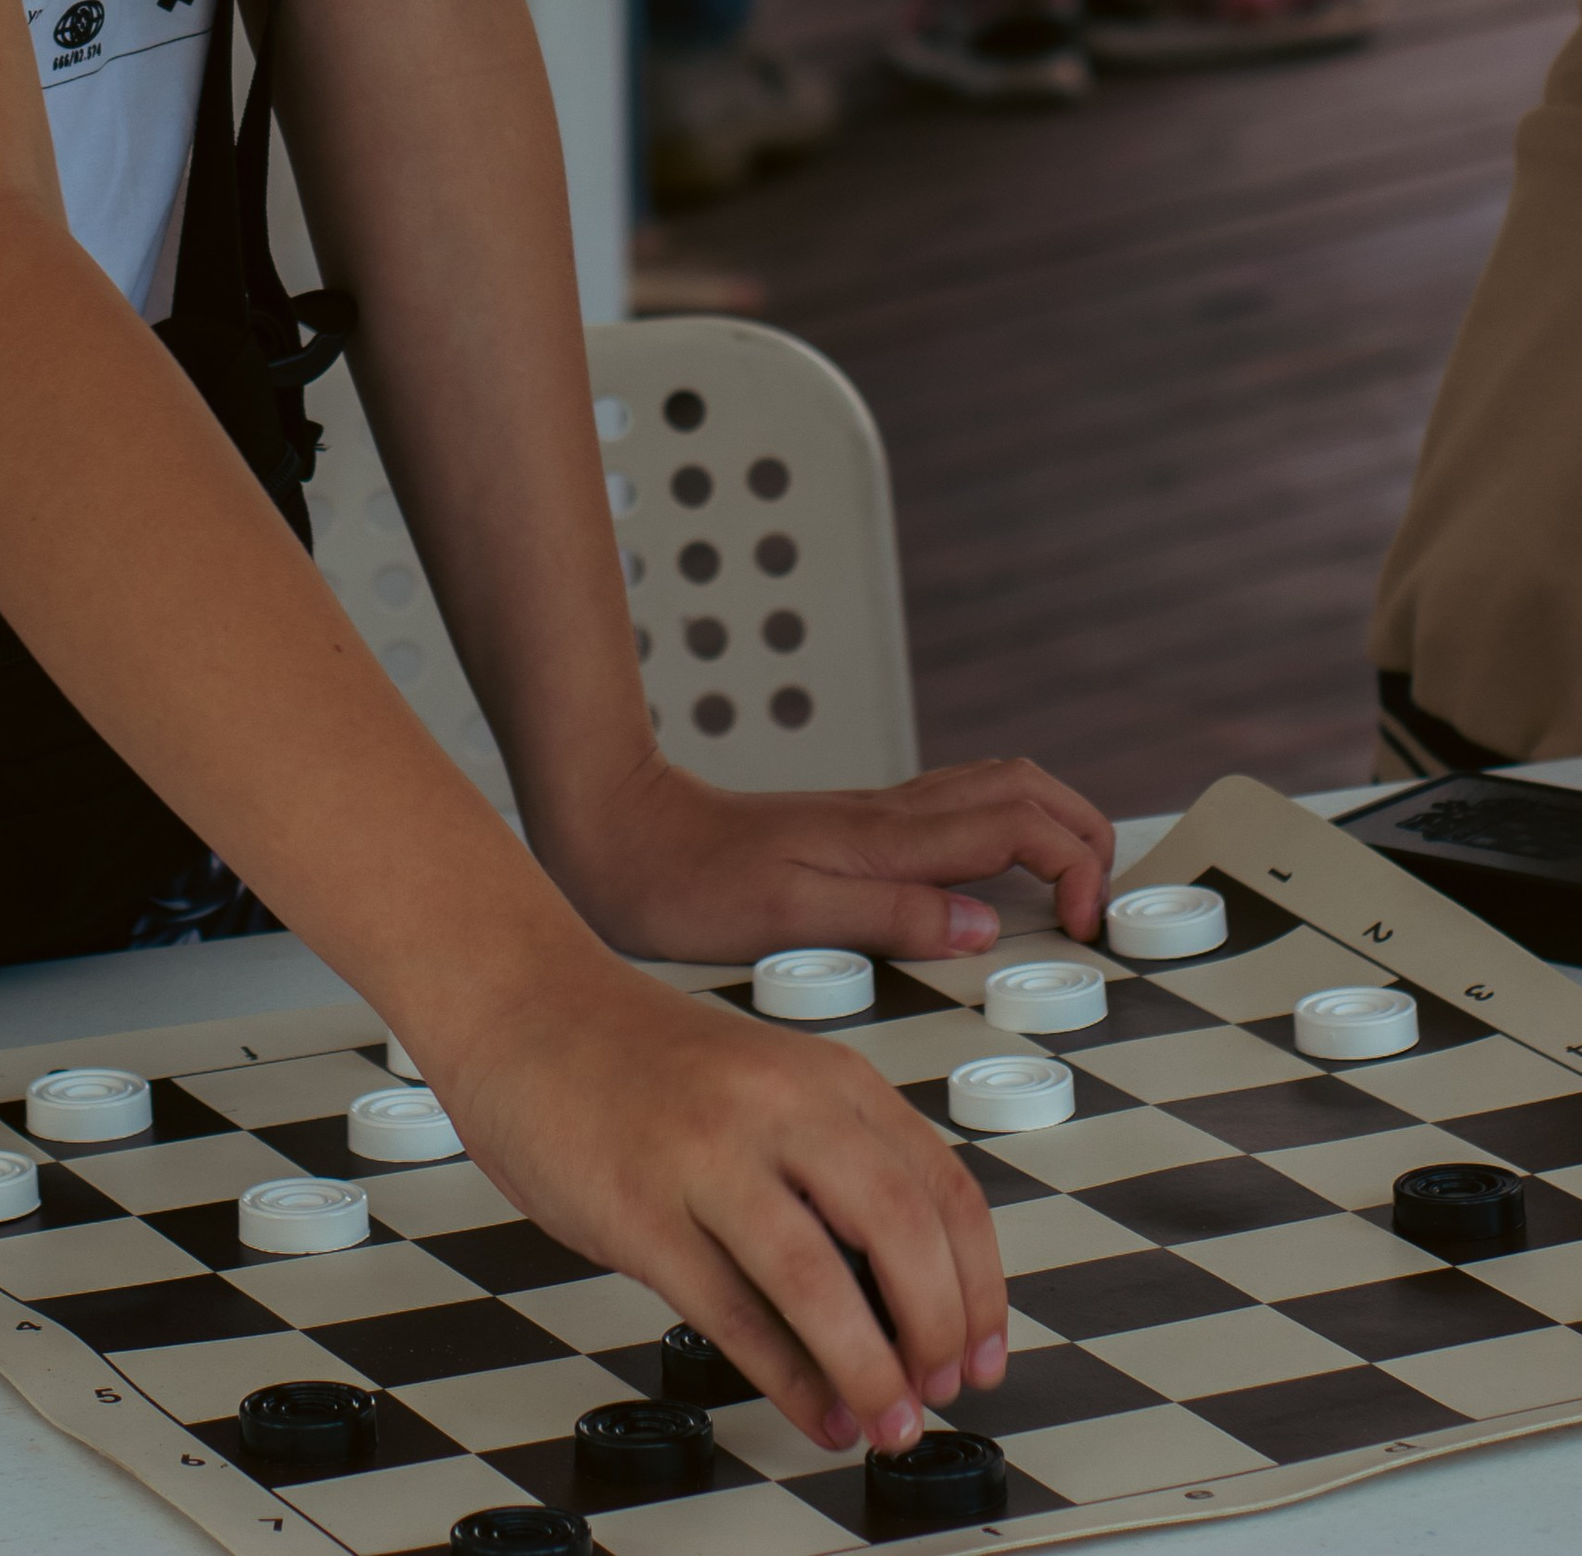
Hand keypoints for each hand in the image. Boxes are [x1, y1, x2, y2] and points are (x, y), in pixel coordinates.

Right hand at [437, 953, 1007, 1452]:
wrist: (526, 1005)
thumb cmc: (643, 1060)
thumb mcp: (770, 1086)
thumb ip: (835, 1166)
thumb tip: (908, 1299)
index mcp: (825, 1077)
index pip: (944, 1190)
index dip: (980, 1289)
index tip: (983, 1351)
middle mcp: (778, 1107)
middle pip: (901, 1233)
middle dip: (938, 1333)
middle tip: (940, 1392)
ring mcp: (706, 1157)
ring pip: (819, 1282)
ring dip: (868, 1371)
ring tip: (885, 1422)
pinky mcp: (640, 1211)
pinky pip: (731, 1313)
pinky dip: (785, 1379)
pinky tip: (810, 1409)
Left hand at [540, 748, 1113, 962]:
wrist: (618, 834)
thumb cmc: (686, 885)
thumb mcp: (787, 919)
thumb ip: (890, 917)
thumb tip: (984, 929)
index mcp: (884, 837)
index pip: (1019, 822)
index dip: (1076, 867)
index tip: (1083, 930)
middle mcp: (891, 816)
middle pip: (1027, 787)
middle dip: (1086, 833)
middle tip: (1099, 909)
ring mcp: (878, 818)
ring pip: (998, 790)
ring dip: (1052, 827)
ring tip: (1070, 898)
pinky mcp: (859, 831)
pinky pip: (958, 814)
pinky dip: (1006, 836)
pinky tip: (995, 888)